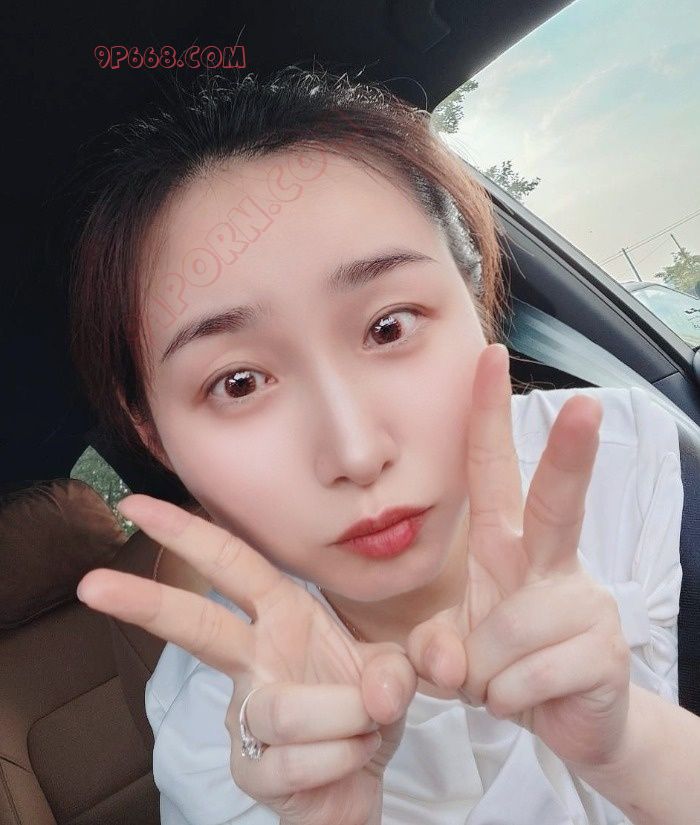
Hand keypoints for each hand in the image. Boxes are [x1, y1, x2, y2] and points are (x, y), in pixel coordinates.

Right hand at [76, 496, 416, 824]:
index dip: (188, 533)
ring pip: (282, 707)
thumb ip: (399, 670)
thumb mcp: (394, 671)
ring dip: (344, 716)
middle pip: (197, 625)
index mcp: (283, 614)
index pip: (232, 564)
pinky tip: (351, 756)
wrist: (363, 779)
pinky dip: (343, 757)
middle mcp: (256, 657)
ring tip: (369, 722)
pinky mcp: (250, 768)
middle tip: (93, 584)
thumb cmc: (366, 707)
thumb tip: (377, 692)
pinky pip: (296, 760)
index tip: (136, 507)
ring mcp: (246, 714)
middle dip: (146, 602)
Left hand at [406, 343, 630, 768]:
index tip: (489, 357)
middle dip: (571, 454)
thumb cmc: (507, 666)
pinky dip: (508, 699)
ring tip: (503, 680)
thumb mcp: (451, 652)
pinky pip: (523, 678)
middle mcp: (549, 562)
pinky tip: (529, 697)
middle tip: (586, 404)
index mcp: (508, 544)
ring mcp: (583, 602)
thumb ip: (432, 649)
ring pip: (505, 632)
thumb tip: (451, 661)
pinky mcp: (605, 650)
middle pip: (557, 502)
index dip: (488, 416)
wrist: (571, 723)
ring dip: (484, 674)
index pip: (494, 470)